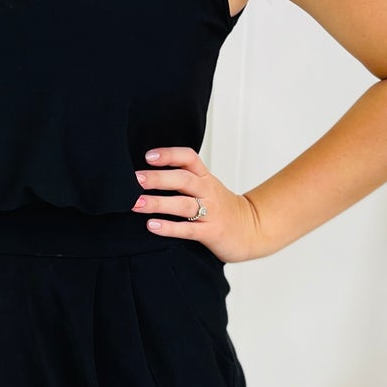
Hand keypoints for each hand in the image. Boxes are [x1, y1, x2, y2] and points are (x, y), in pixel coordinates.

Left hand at [132, 145, 263, 263]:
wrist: (252, 230)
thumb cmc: (222, 208)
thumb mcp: (206, 187)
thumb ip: (183, 179)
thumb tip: (147, 173)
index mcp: (206, 177)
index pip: (189, 158)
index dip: (169, 155)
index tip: (148, 156)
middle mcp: (208, 191)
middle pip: (183, 179)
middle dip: (158, 178)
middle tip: (134, 180)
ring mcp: (211, 212)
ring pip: (183, 204)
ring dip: (158, 203)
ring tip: (137, 204)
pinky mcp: (211, 232)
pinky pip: (189, 229)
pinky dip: (170, 227)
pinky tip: (152, 226)